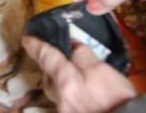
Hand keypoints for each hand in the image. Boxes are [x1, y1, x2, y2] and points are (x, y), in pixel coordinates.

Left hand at [21, 38, 137, 112]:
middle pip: (48, 80)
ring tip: (72, 74)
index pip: (48, 58)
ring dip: (60, 82)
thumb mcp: (103, 72)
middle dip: (50, 68)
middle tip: (57, 57)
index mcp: (67, 83)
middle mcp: (61, 100)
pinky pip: (66, 102)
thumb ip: (84, 57)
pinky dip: (70, 94)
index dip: (37, 46)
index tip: (27, 39)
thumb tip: (74, 46)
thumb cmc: (118, 100)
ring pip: (57, 93)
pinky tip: (82, 93)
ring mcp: (66, 111)